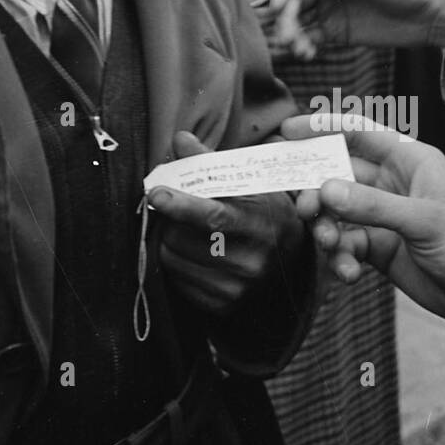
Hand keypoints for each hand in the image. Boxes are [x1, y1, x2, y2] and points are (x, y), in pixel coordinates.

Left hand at [148, 131, 301, 314]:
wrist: (289, 253)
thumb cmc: (260, 207)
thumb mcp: (245, 179)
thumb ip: (208, 159)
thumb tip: (180, 139)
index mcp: (258, 220)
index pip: (213, 216)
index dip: (180, 205)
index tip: (156, 193)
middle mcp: (251, 258)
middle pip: (184, 239)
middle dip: (168, 220)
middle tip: (173, 208)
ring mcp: (238, 286)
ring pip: (174, 260)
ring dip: (168, 241)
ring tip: (184, 229)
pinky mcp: (224, 305)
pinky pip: (178, 282)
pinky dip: (176, 263)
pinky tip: (192, 252)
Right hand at [268, 0, 444, 60]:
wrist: (430, 17)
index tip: (276, 6)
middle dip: (284, 18)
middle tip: (288, 36)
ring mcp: (328, 9)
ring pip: (295, 20)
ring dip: (290, 34)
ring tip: (299, 48)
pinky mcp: (335, 32)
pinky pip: (309, 39)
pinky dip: (303, 47)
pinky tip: (308, 54)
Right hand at [282, 118, 444, 329]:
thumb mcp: (424, 221)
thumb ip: (372, 205)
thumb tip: (325, 191)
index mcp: (408, 161)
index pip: (359, 132)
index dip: (322, 127)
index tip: (288, 132)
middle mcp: (391, 184)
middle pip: (337, 174)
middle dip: (315, 189)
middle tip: (305, 207)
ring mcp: (382, 216)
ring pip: (336, 211)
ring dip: (325, 227)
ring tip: (329, 244)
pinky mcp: (378, 247)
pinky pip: (346, 245)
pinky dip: (340, 258)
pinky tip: (348, 272)